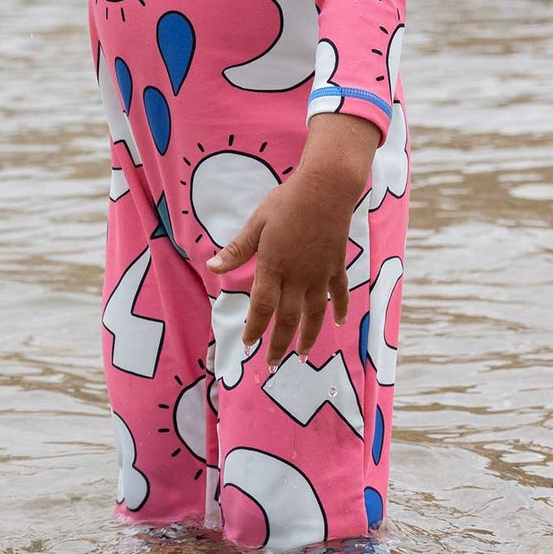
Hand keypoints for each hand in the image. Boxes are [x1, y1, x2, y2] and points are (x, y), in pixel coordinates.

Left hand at [206, 170, 354, 369]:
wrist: (326, 189)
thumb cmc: (286, 202)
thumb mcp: (257, 223)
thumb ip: (237, 249)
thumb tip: (213, 266)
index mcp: (273, 266)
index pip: (262, 306)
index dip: (254, 328)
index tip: (248, 345)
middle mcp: (298, 276)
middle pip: (288, 318)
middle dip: (279, 344)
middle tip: (272, 365)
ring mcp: (320, 273)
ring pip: (314, 314)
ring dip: (307, 337)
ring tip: (301, 357)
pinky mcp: (337, 266)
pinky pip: (339, 293)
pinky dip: (339, 309)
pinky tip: (338, 322)